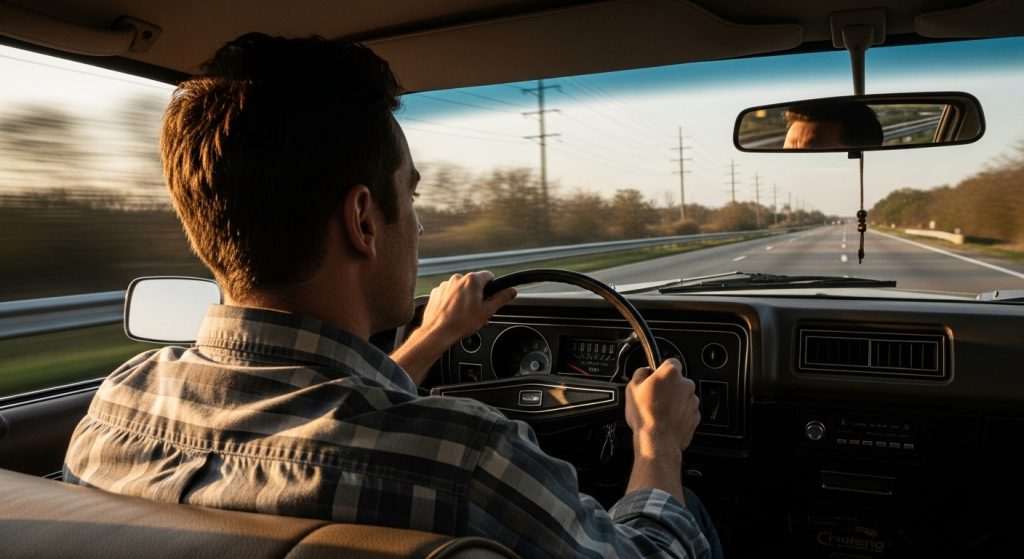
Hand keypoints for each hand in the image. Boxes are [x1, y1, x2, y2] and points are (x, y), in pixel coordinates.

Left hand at [391, 271, 515, 384]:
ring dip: (465, 300)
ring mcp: (445, 285)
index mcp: (472, 280)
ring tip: (465, 316)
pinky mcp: (437, 293)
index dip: (493, 287)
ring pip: (461, 290)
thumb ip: (501, 299)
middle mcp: (457, 279)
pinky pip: (449, 294)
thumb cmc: (460, 323)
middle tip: (478, 312)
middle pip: (474, 284)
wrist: (437, 332)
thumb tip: (511, 291)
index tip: (492, 297)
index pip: (489, 276)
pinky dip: (453, 302)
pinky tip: (454, 314)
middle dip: (478, 297)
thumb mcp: (487, 312)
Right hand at [625, 358, 699, 457]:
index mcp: (670, 373)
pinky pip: (687, 411)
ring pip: (683, 396)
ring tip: (660, 412)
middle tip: (655, 398)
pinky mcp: (696, 416)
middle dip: (669, 387)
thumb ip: (640, 373)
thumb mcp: (632, 388)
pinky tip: (667, 420)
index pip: (671, 361)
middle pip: (678, 380)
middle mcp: (686, 384)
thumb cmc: (645, 415)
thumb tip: (644, 371)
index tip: (656, 377)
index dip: (662, 370)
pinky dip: (679, 414)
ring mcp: (693, 401)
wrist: (657, 440)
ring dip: (674, 401)